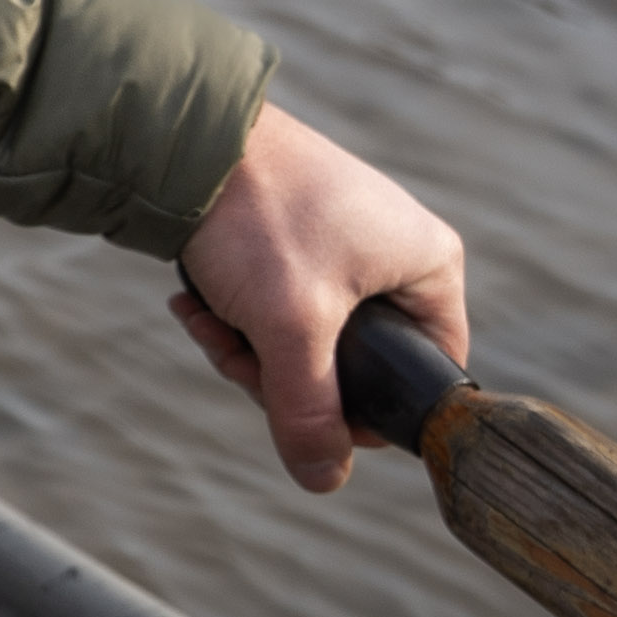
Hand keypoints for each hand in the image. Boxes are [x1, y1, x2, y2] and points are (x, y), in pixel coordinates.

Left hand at [172, 106, 474, 496]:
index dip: (368, 409)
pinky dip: (232, 315)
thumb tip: (325, 481)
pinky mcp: (292, 239)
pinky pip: (273, 304)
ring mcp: (344, 244)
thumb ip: (309, 411)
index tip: (308, 413)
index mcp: (429, 267)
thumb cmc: (260, 216)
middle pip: (354, 364)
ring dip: (248, 349)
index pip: (428, 371)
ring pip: (304, 339)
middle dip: (284, 376)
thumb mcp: (291, 326)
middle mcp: (397, 253)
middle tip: (241, 361)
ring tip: (206, 323)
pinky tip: (190, 304)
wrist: (186, 135)